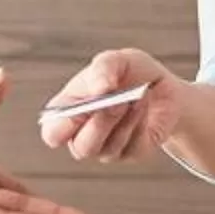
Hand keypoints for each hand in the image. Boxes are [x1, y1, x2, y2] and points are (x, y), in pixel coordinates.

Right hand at [39, 48, 182, 163]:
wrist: (161, 85)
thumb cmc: (129, 73)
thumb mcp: (116, 60)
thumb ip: (103, 68)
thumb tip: (100, 88)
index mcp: (67, 113)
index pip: (53, 134)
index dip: (62, 127)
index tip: (81, 108)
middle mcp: (83, 136)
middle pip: (81, 148)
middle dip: (99, 124)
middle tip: (116, 101)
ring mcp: (107, 149)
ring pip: (108, 149)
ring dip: (124, 120)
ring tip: (137, 96)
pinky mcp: (131, 153)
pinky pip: (132, 148)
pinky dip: (139, 123)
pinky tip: (143, 104)